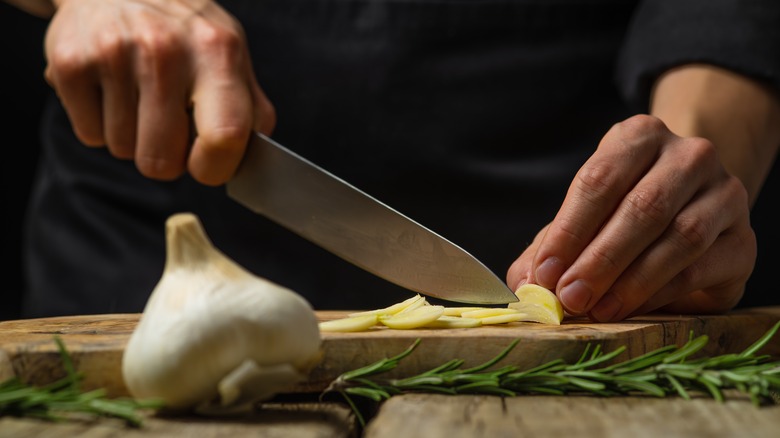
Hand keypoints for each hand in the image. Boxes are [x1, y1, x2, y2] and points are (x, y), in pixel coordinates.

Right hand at [44, 0, 274, 184]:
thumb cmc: (184, 30)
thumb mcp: (230, 53)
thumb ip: (251, 108)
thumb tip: (257, 162)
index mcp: (217, 51)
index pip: (224, 137)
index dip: (214, 167)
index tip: (205, 164)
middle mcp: (165, 49)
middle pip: (161, 161)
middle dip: (166, 159)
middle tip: (168, 127)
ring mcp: (114, 53)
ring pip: (124, 150)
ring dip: (133, 137)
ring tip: (138, 96)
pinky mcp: (70, 62)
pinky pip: (90, 136)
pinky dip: (100, 125)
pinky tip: (112, 90)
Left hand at [507, 115, 755, 321]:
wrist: (689, 212)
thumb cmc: (619, 214)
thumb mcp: (579, 220)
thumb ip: (549, 248)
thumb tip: (526, 285)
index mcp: (639, 136)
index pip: (599, 180)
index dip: (569, 231)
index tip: (545, 272)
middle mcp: (689, 155)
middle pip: (643, 207)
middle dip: (600, 259)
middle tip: (570, 297)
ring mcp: (725, 194)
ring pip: (680, 237)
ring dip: (632, 280)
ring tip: (597, 309)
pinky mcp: (744, 240)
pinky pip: (703, 267)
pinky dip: (662, 292)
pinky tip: (631, 309)